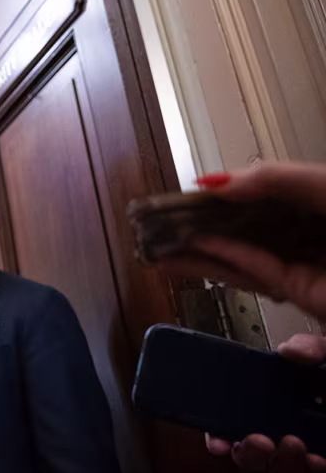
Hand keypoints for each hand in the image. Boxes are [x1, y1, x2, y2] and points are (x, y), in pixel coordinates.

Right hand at [156, 162, 325, 318]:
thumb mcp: (321, 184)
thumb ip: (274, 179)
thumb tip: (218, 184)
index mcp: (313, 203)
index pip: (261, 194)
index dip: (226, 191)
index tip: (193, 190)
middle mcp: (306, 234)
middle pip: (245, 229)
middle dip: (204, 226)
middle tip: (164, 223)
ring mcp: (301, 266)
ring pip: (243, 256)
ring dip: (200, 252)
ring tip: (161, 246)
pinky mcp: (297, 293)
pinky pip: (254, 271)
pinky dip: (222, 259)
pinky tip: (193, 249)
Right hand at [205, 333, 325, 472]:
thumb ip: (315, 347)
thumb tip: (291, 350)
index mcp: (291, 394)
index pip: (244, 413)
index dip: (223, 429)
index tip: (217, 437)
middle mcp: (298, 423)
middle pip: (257, 448)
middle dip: (250, 452)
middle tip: (256, 440)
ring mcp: (316, 444)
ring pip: (284, 468)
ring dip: (280, 464)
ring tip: (290, 446)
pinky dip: (316, 472)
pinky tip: (317, 460)